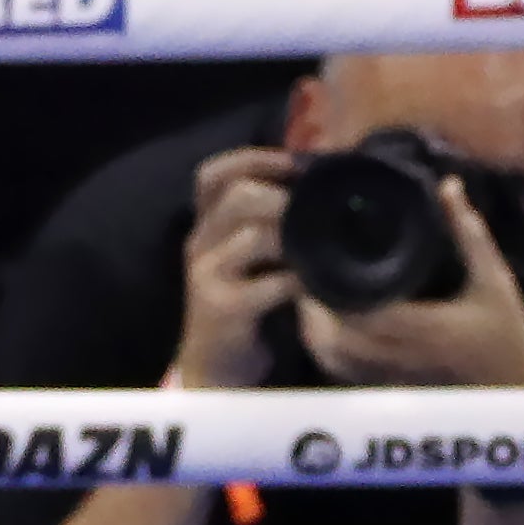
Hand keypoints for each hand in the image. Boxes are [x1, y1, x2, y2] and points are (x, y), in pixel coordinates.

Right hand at [174, 147, 298, 388]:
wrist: (217, 365)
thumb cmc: (244, 303)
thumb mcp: (249, 256)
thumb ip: (269, 222)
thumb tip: (321, 183)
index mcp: (206, 224)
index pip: (213, 174)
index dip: (255, 159)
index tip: (297, 165)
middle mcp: (200, 243)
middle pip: (237, 195)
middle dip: (284, 197)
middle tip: (319, 211)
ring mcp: (207, 276)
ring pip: (254, 235)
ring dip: (296, 238)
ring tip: (323, 245)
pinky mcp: (222, 308)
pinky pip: (270, 284)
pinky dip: (300, 280)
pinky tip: (316, 284)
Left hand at [298, 178, 523, 387]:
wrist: (514, 396)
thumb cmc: (507, 337)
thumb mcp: (494, 280)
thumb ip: (468, 233)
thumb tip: (448, 184)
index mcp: (424, 329)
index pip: (358, 310)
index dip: (328, 285)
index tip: (318, 252)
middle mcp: (399, 358)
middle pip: (332, 336)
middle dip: (313, 302)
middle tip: (307, 266)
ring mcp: (388, 378)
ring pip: (330, 357)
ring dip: (314, 325)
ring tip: (311, 289)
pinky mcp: (385, 390)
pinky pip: (340, 371)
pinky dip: (325, 346)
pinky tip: (327, 320)